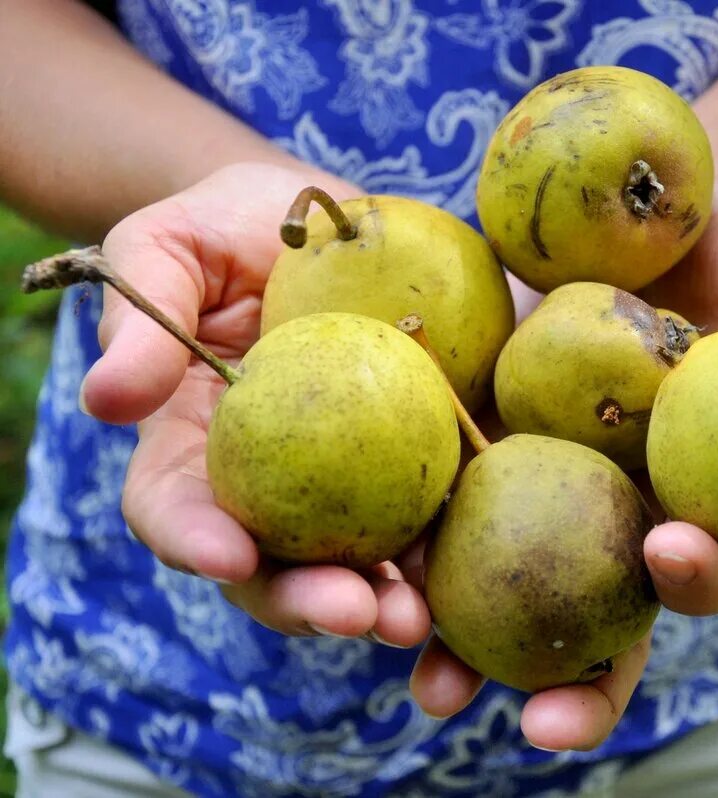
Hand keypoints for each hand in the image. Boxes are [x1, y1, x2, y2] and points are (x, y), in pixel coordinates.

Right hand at [82, 162, 432, 645]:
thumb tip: (107, 399)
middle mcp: (272, 484)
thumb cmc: (228, 228)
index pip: (177, 509)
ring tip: (417, 620)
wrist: (324, 218)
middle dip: (308, 602)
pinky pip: (440, 511)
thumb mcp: (169, 249)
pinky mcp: (423, 461)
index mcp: (194, 447)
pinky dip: (456, 545)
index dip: (194, 541)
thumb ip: (142, 318)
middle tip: (353, 612)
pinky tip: (481, 556)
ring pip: (362, 562)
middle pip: (277, 564)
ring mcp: (351, 482)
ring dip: (389, 601)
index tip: (228, 555)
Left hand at [414, 181, 717, 751]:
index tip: (672, 551)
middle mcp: (630, 514)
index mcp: (714, 494)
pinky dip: (407, 552)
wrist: (647, 215)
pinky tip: (369, 576)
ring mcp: (551, 494)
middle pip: (609, 612)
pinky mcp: (481, 452)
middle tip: (541, 714)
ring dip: (472, 648)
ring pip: (513, 590)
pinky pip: (440, 513)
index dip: (703, 573)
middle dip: (583, 674)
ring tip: (431, 689)